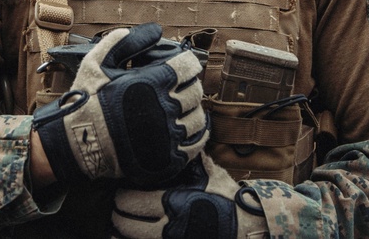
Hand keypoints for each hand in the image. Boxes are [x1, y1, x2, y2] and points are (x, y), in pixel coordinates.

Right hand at [32, 23, 207, 184]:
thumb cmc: (88, 100)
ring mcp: (168, 135)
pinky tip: (187, 131)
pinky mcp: (167, 159)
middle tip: (179, 89)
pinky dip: (196, 137)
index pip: (188, 66)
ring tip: (182, 110)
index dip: (187, 64)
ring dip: (193, 112)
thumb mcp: (99, 63)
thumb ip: (125, 42)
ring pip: (198, 119)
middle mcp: (165, 107)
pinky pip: (194, 146)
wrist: (79, 142)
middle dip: (189, 87)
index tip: (182, 67)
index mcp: (152, 82)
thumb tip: (153, 29)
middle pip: (195, 92)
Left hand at [110, 154, 269, 238]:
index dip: (122, 196)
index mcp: (172, 200)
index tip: (121, 192)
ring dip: (122, 232)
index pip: (130, 200)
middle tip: (119, 208)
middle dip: (119, 215)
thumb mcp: (209, 173)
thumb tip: (178, 139)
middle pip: (126, 223)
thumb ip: (189, 159)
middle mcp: (168, 225)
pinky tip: (129, 237)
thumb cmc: (227, 199)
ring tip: (119, 226)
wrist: (249, 226)